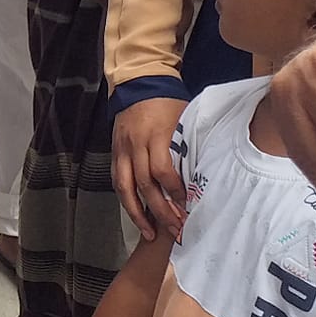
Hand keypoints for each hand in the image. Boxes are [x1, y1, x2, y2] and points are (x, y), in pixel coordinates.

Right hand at [111, 96, 186, 240]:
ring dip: (137, 213)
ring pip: (125, 188)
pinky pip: (117, 181)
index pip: (162, 170)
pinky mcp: (115, 153)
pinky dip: (126, 200)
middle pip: (144, 184)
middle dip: (159, 210)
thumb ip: (186, 147)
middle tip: (174, 228)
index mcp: (155, 135)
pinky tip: (136, 215)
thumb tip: (200, 176)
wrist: (138, 84)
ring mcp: (122, 150)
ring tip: (149, 232)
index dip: (174, 191)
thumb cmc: (167, 103)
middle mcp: (136, 145)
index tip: (187, 206)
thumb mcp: (183, 120)